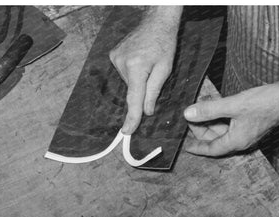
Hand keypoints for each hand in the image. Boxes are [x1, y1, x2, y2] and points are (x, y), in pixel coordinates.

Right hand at [109, 7, 181, 133]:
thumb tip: (146, 111)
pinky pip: (123, 73)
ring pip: (128, 82)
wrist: (156, 21)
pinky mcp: (113, 55)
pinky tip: (139, 60)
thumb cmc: (165, 44)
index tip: (127, 131)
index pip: (134, 99)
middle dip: (142, 90)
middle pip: (131, 90)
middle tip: (152, 74)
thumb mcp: (165, 69)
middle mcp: (122, 63)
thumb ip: (154, 91)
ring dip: (137, 80)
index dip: (132, 117)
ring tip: (147, 63)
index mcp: (136, 67)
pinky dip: (132, 72)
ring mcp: (115, 58)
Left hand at [183, 77, 278, 155]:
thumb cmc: (266, 102)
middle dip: (201, 129)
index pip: (211, 149)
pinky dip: (220, 116)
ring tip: (199, 108)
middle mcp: (242, 139)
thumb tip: (188, 114)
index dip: (196, 147)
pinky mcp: (251, 122)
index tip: (184, 145)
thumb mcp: (233, 105)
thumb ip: (209, 110)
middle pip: (215, 139)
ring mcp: (247, 131)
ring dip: (210, 120)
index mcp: (236, 141)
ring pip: (222, 130)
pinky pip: (230, 123)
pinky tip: (215, 105)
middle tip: (189, 116)